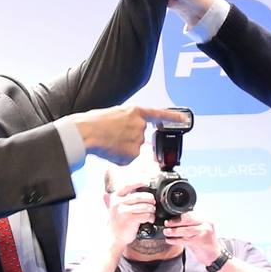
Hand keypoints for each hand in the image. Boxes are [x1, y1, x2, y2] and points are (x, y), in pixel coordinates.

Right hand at [68, 106, 189, 164]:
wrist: (87, 132)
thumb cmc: (94, 122)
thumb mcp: (113, 115)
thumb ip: (125, 122)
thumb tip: (125, 135)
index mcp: (135, 112)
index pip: (158, 114)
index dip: (172, 117)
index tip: (184, 119)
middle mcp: (140, 126)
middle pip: (138, 137)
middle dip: (126, 140)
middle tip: (111, 137)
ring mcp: (137, 140)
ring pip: (131, 150)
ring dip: (121, 149)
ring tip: (107, 143)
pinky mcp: (132, 154)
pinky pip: (126, 159)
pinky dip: (118, 158)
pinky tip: (109, 151)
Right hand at [106, 183, 155, 247]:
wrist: (114, 237)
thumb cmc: (118, 221)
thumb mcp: (116, 207)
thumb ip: (121, 197)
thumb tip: (133, 187)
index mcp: (115, 197)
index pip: (128, 185)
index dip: (139, 182)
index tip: (147, 183)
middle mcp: (118, 203)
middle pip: (139, 196)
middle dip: (150, 199)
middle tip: (153, 202)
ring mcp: (123, 212)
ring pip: (144, 206)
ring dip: (152, 209)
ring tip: (152, 212)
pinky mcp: (129, 220)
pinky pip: (145, 215)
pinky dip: (150, 217)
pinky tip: (150, 219)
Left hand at [162, 214, 222, 265]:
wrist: (214, 254)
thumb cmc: (205, 242)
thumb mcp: (199, 229)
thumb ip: (190, 224)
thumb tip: (173, 221)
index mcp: (206, 219)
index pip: (190, 214)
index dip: (178, 216)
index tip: (170, 218)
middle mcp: (206, 223)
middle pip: (188, 220)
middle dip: (175, 222)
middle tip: (167, 223)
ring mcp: (204, 232)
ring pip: (186, 230)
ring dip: (174, 231)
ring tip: (166, 232)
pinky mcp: (200, 241)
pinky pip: (184, 240)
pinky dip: (175, 240)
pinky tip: (169, 240)